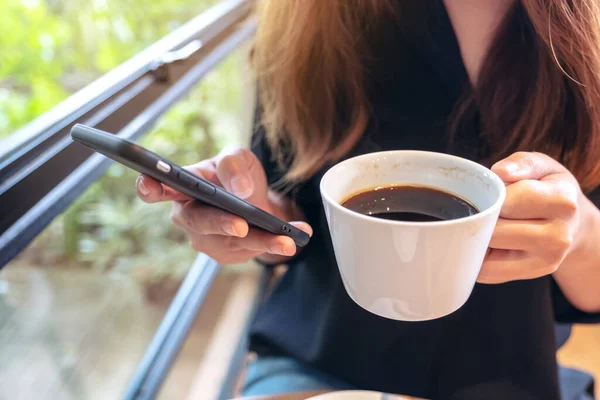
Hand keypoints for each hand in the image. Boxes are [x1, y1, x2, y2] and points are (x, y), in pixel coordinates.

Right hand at [135, 147, 311, 263]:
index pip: (155, 188)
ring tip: (286, 239)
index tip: (152, 185)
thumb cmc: (237, 174)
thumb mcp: (238, 157)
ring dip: (260, 240)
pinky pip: (249, 251)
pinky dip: (274, 243)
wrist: (256, 198)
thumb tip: (239, 189)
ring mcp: (204, 238)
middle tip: (241, 225)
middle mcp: (186, 215)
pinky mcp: (224, 253)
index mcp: (181, 186)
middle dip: (220, 223)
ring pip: (229, 240)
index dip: (149, 187)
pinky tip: (295, 238)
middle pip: (197, 222)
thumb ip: (234, 164)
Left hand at [478, 152, 582, 283]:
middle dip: (478, 219)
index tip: (484, 192)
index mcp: (561, 202)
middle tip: (475, 209)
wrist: (572, 222)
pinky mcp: (532, 274)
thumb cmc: (548, 189)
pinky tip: (484, 243)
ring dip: (474, 240)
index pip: (508, 202)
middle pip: (495, 231)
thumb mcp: (541, 166)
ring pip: (487, 255)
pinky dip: (477, 258)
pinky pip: (487, 272)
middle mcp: (559, 236)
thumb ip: (521, 163)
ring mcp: (547, 260)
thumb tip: (500, 172)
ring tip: (480, 225)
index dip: (487, 197)